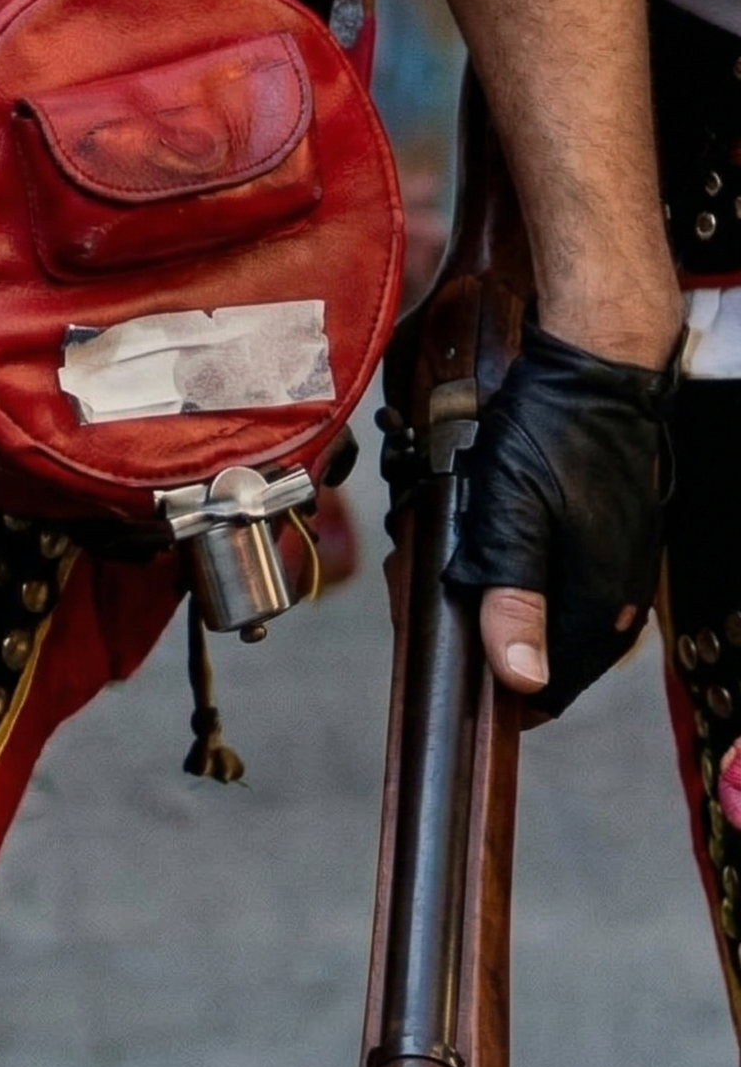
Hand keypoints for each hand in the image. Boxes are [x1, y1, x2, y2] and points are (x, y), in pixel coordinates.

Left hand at [445, 321, 678, 716]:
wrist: (596, 375)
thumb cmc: (551, 436)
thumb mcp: (512, 518)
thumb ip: (514, 601)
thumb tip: (522, 678)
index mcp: (597, 606)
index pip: (550, 690)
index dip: (498, 691)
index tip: (455, 668)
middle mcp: (619, 599)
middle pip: (552, 658)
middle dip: (495, 640)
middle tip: (444, 600)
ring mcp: (622, 571)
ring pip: (559, 621)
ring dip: (509, 606)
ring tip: (464, 565)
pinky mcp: (616, 544)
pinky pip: (570, 586)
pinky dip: (529, 578)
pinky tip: (498, 547)